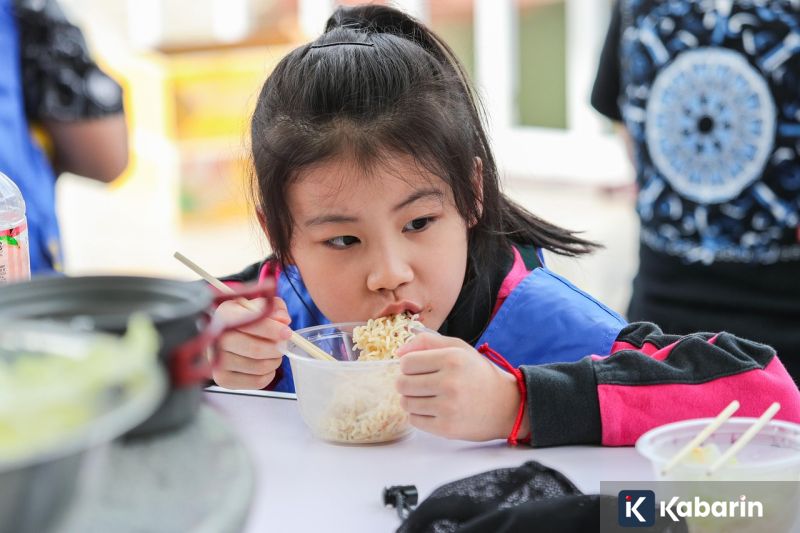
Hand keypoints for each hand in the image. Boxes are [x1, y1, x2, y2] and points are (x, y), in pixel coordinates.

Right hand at [211, 296, 291, 389]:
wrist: (221, 337)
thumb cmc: (241, 319)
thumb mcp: (256, 305)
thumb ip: (272, 307)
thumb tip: (283, 320)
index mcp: (224, 315)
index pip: (252, 324)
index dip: (273, 330)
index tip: (287, 333)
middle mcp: (216, 339)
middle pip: (256, 349)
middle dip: (276, 348)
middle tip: (282, 345)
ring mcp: (217, 362)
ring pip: (259, 367)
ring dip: (275, 361)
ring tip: (274, 354)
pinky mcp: (223, 379)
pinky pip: (257, 381)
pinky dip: (269, 374)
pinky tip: (266, 364)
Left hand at [395, 332, 527, 440]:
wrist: (507, 406)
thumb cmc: (479, 374)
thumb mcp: (459, 349)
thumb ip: (427, 342)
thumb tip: (398, 352)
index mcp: (452, 359)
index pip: (406, 363)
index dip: (409, 365)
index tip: (420, 368)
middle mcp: (449, 383)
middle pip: (402, 384)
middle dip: (407, 383)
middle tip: (422, 384)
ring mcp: (448, 408)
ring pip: (406, 403)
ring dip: (412, 400)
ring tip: (429, 397)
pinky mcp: (447, 429)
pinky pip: (414, 420)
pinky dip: (419, 415)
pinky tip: (434, 410)